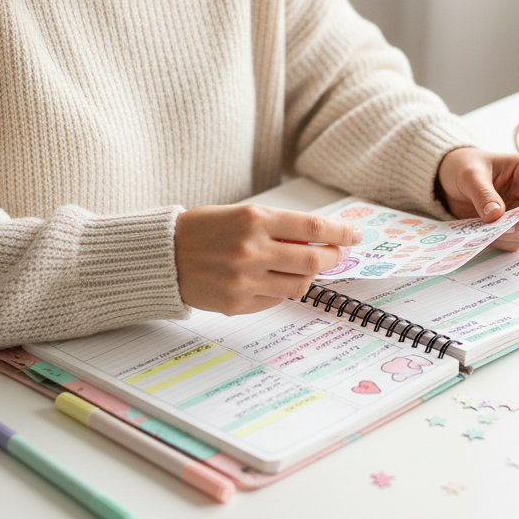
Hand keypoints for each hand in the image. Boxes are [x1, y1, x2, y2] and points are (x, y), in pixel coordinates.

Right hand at [174, 204, 362, 313]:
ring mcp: (245, 280)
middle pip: (314, 260)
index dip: (341, 233)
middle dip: (333, 258)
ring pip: (300, 285)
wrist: (163, 256)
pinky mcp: (238, 304)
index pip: (313, 228)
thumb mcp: (241, 214)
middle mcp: (252, 250)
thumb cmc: (203, 229)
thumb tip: (320, 239)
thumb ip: (278, 227)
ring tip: (304, 268)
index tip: (354, 235)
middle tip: (336, 254)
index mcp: (254, 220)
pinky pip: (276, 300)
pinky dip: (283, 290)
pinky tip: (273, 280)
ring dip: (310, 277)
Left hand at [436, 147, 518, 249]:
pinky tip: (486, 236)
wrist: (450, 179)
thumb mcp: (469, 174)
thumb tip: (496, 215)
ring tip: (490, 231)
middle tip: (507, 229)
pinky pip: (518, 241)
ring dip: (518, 236)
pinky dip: (505, 243)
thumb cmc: (465, 166)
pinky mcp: (512, 227)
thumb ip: (483, 193)